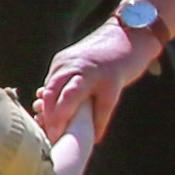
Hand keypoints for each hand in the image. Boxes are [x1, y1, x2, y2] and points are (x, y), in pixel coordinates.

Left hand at [35, 18, 154, 136]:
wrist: (132, 34)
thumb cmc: (104, 57)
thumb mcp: (79, 66)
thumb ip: (64, 83)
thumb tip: (43, 105)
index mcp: (62, 64)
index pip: (46, 91)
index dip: (43, 113)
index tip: (42, 131)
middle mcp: (73, 66)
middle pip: (52, 94)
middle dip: (48, 119)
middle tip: (48, 140)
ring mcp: (93, 71)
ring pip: (71, 98)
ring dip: (65, 121)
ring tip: (64, 140)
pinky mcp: (113, 78)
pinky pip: (102, 105)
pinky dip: (97, 124)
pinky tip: (95, 137)